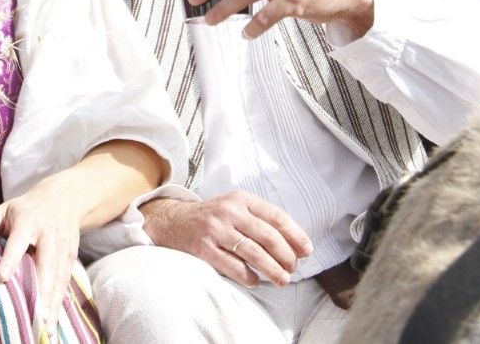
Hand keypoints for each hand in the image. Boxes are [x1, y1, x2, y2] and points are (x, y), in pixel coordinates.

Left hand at [0, 176, 81, 338]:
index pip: (19, 241)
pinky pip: (66, 281)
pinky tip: (53, 322)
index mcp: (28, 221)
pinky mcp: (71, 256)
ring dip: (53, 302)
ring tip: (46, 327)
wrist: (65, 197)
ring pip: (58, 276)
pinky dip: (60, 302)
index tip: (3, 277)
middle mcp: (48, 234)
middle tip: (36, 314)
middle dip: (42, 289)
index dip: (11, 258)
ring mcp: (63, 246)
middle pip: (46, 263)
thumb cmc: (25, 207)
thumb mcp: (3, 210)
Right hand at [141, 191, 312, 286]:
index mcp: (241, 199)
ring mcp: (215, 229)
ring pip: (253, 253)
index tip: (306, 251)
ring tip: (283, 280)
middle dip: (286, 256)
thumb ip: (260, 220)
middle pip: (268, 236)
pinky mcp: (203, 247)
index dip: (295, 235)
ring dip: (272, 270)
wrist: (173, 221)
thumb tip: (295, 245)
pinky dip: (248, 277)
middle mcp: (229, 211)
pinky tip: (255, 281)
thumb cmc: (213, 218)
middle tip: (293, 269)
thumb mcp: (235, 208)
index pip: (276, 216)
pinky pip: (232, 266)